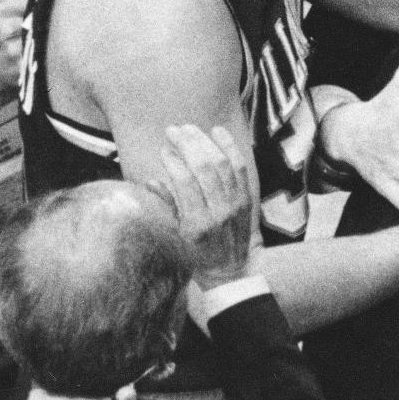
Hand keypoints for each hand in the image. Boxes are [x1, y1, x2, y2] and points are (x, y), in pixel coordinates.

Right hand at [157, 124, 252, 289]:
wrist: (229, 270)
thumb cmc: (196, 255)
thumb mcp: (175, 237)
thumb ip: (166, 206)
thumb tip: (152, 180)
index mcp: (197, 223)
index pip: (185, 183)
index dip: (174, 161)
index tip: (164, 149)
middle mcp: (218, 211)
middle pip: (204, 167)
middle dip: (187, 144)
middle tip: (174, 130)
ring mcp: (236, 203)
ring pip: (222, 163)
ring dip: (205, 141)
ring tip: (189, 129)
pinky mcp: (247, 197)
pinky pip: (240, 166)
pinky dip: (229, 146)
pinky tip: (217, 132)